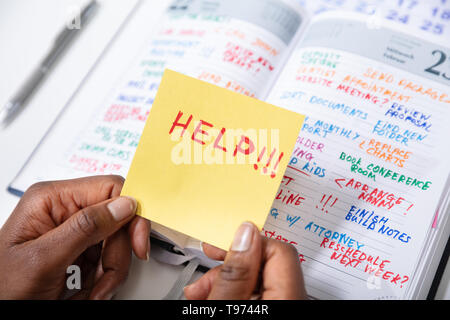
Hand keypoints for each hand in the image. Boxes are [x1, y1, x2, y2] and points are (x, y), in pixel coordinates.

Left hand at [0, 175, 150, 299]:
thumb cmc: (3, 288)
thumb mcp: (43, 259)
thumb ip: (85, 228)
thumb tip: (124, 204)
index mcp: (53, 199)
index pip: (110, 188)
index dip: (131, 213)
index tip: (137, 242)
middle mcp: (66, 210)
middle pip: (118, 220)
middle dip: (117, 254)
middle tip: (105, 279)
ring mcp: (75, 232)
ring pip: (117, 243)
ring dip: (111, 271)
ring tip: (91, 291)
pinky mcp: (80, 250)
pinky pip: (109, 259)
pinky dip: (105, 279)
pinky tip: (87, 290)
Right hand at [184, 222, 306, 299]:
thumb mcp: (226, 305)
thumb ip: (235, 273)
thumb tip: (244, 233)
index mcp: (288, 297)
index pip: (279, 250)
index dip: (247, 243)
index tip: (221, 245)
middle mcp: (291, 299)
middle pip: (265, 265)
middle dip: (228, 266)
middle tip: (205, 273)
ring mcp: (282, 303)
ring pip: (256, 280)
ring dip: (225, 281)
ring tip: (199, 292)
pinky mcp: (272, 307)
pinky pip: (255, 293)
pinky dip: (232, 293)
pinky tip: (211, 297)